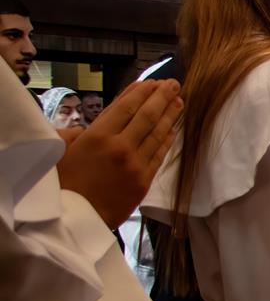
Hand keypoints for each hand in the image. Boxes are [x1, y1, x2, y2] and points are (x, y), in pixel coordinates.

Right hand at [55, 79, 183, 225]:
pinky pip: (159, 155)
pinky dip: (167, 140)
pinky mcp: (144, 181)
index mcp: (97, 135)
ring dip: (170, 115)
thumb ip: (77, 132)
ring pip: (158, 134)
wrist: (73, 219)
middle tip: (174, 84)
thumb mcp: (60, 150)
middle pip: (147, 116)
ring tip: (178, 102)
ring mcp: (136, 165)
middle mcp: (120, 146)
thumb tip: (91, 127)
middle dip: (162, 97)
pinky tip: (173, 129)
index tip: (153, 81)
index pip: (126, 106)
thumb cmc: (61, 183)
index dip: (142, 92)